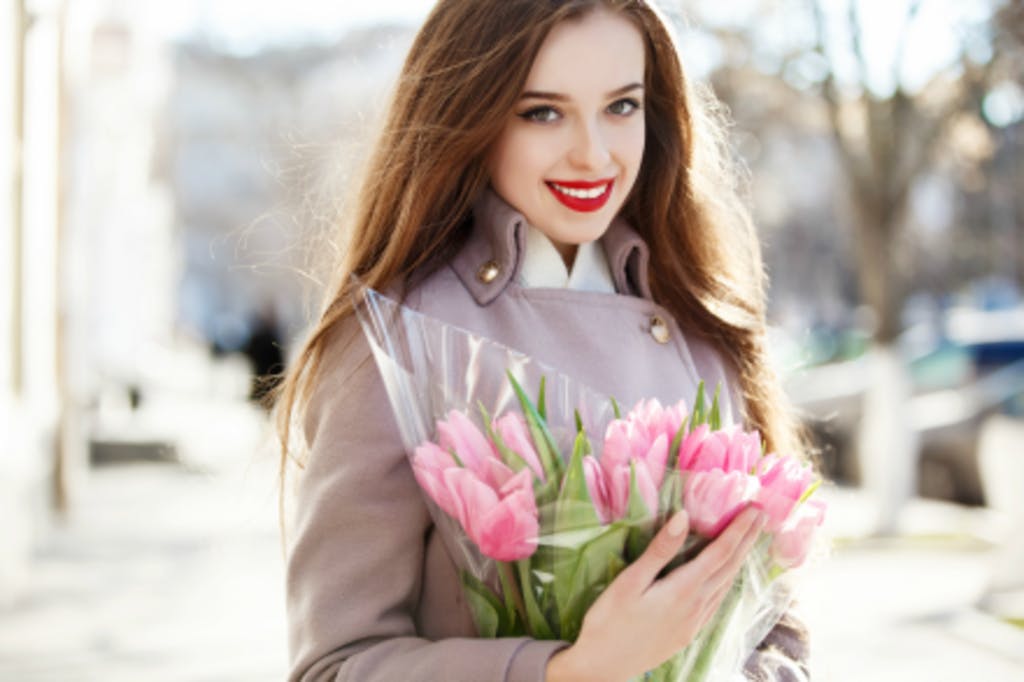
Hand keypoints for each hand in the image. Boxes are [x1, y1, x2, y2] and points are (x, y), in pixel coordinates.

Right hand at [545, 506, 765, 681]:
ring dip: (740, 559)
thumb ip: (660, 549)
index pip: (720, 552)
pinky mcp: (688, 633)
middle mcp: (696, 606)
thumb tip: (684, 516)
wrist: (603, 666)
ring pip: (726, 584)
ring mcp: (694, 622)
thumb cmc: (609, 620)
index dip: (739, 529)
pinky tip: (725, 577)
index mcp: (683, 589)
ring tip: (749, 539)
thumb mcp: (630, 581)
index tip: (754, 509)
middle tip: (761, 516)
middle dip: (747, 539)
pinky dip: (727, 580)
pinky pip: (716, 600)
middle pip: (729, 566)